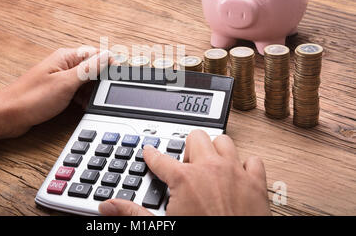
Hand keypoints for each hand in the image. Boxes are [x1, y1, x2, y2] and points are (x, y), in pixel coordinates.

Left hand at [0, 47, 112, 145]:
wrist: (7, 116)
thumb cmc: (31, 98)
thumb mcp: (66, 83)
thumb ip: (89, 69)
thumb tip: (108, 55)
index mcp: (66, 57)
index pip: (96, 54)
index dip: (110, 64)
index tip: (120, 75)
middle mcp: (63, 65)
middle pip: (92, 67)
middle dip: (101, 79)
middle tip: (107, 92)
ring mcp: (60, 78)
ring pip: (85, 81)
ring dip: (92, 90)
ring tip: (93, 101)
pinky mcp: (56, 91)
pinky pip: (77, 91)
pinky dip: (83, 98)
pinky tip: (84, 105)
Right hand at [99, 130, 270, 215]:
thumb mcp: (162, 226)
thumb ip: (132, 213)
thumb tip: (108, 207)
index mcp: (185, 179)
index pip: (160, 158)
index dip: (151, 154)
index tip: (150, 152)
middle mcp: (210, 169)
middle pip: (195, 137)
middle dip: (188, 148)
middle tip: (186, 165)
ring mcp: (235, 173)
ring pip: (224, 142)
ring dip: (216, 151)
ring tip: (210, 165)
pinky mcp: (256, 184)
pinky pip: (253, 161)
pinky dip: (246, 166)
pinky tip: (238, 175)